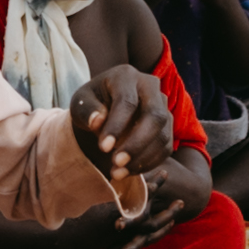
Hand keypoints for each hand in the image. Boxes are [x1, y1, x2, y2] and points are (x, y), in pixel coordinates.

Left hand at [74, 65, 176, 196]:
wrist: (105, 110)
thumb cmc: (91, 105)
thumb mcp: (80, 104)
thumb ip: (86, 111)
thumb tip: (97, 121)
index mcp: (126, 76)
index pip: (127, 101)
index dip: (117, 126)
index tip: (103, 148)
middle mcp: (151, 87)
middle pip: (155, 116)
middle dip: (136, 143)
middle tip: (116, 163)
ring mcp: (163, 107)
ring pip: (163, 134)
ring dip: (142, 158)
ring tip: (117, 172)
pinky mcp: (168, 126)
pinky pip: (165, 147)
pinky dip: (148, 163)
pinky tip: (128, 171)